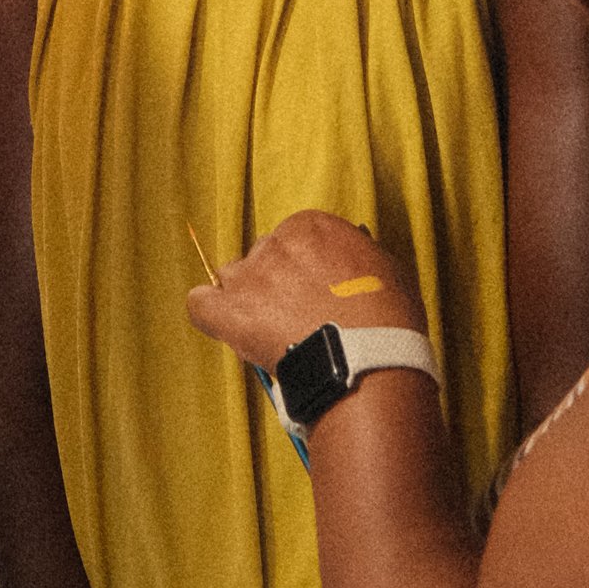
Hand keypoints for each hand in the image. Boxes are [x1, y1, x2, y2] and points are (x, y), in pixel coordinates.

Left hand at [187, 212, 426, 373]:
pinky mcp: (231, 313)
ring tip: (271, 332)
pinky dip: (210, 314)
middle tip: (299, 318)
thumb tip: (349, 262)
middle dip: (276, 285)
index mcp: (311, 226)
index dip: (304, 269)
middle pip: (263, 258)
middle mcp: (275, 243)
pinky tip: (225, 326)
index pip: (294, 239)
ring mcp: (250, 277)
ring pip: (234, 279)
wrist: (369, 361)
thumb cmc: (388, 321)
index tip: (315, 292)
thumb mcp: (387, 270)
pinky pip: (201, 305)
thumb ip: (357, 257)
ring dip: (248, 300)